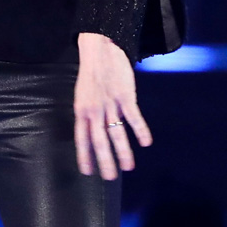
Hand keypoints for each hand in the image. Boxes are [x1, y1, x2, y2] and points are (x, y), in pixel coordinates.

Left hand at [74, 32, 152, 178]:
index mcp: (81, 110)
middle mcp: (94, 110)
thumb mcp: (83, 94)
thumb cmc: (92, 73)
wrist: (100, 48)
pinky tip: (146, 142)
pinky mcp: (124, 95)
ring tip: (128, 167)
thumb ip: (88, 113)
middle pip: (99, 140)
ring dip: (123, 151)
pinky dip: (140, 130)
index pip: (81, 138)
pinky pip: (133, 117)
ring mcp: (110, 103)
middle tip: (109, 178)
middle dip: (105, 161)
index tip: (87, 172)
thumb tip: (92, 132)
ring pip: (116, 132)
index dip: (84, 156)